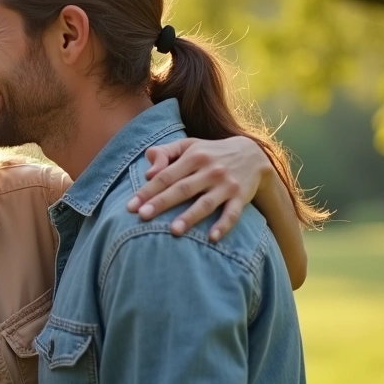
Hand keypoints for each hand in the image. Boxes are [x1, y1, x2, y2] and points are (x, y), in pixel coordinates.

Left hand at [126, 137, 270, 240]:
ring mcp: (226, 184)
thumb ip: (164, 153)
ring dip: (190, 217)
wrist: (252, 155)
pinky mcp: (241, 197)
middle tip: (142, 216)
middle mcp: (210, 170)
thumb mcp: (188, 145)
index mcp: (193, 156)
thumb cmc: (209, 153)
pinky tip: (212, 238)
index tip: (130, 206)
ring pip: (206, 203)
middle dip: (161, 203)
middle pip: (182, 189)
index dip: (147, 191)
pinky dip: (224, 225)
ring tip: (173, 231)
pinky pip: (232, 213)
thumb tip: (148, 173)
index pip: (165, 175)